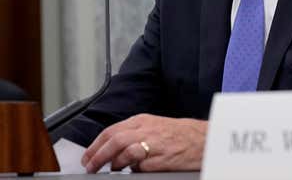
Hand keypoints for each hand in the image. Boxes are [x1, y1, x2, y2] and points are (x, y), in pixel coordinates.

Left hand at [81, 114, 207, 172]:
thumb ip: (136, 134)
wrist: (204, 140)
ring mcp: (153, 144)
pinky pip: (139, 166)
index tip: (87, 157)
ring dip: (112, 163)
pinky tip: (131, 170)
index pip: (111, 131)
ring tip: (109, 169)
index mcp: (143, 121)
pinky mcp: (160, 159)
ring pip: (123, 152)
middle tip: (90, 167)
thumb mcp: (156, 127)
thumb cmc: (182, 134)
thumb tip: (115, 151)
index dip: (95, 145)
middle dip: (97, 156)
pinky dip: (132, 169)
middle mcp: (146, 130)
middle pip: (113, 140)